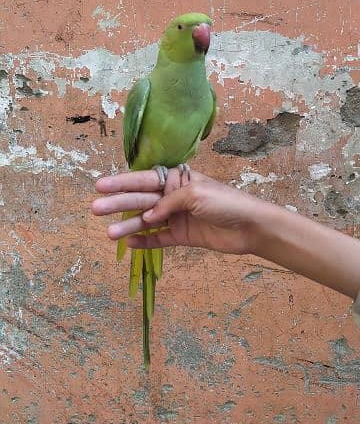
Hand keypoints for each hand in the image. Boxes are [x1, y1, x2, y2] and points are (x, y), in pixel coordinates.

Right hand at [92, 169, 257, 254]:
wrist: (250, 227)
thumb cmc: (226, 203)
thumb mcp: (196, 194)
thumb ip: (169, 202)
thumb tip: (148, 217)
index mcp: (177, 180)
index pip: (143, 179)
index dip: (122, 182)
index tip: (100, 186)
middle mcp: (173, 197)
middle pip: (140, 200)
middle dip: (118, 203)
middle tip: (95, 209)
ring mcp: (176, 217)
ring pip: (146, 221)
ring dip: (127, 225)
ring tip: (108, 233)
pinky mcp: (182, 236)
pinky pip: (158, 239)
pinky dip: (144, 241)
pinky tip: (129, 243)